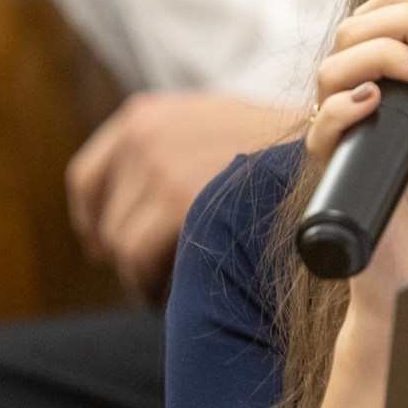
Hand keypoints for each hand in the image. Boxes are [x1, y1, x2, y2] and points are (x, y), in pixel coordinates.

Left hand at [70, 93, 303, 303]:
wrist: (320, 146)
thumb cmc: (271, 149)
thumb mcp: (207, 126)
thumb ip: (166, 150)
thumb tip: (132, 199)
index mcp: (143, 115)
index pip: (87, 178)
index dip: (92, 221)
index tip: (103, 247)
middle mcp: (142, 135)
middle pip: (105, 218)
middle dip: (125, 253)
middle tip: (151, 275)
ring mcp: (158, 166)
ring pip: (120, 243)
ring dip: (140, 272)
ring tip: (168, 286)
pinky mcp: (177, 201)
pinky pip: (137, 260)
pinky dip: (148, 284)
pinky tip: (170, 292)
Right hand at [304, 0, 407, 329]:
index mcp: (386, 103)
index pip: (373, 28)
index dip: (398, 0)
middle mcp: (357, 116)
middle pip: (349, 35)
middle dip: (396, 18)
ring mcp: (345, 145)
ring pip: (331, 71)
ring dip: (378, 52)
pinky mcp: (337, 178)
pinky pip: (322, 131)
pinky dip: (344, 107)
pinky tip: (374, 101)